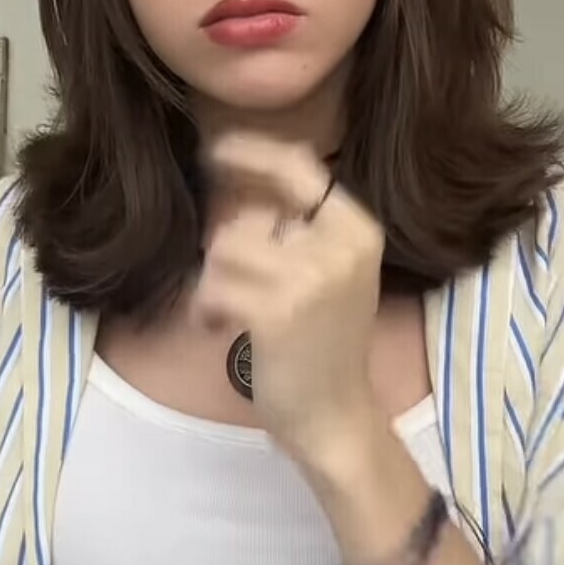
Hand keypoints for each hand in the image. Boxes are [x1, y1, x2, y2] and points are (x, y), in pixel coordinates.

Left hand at [195, 132, 386, 471]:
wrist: (336, 415)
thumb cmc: (323, 344)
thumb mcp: (327, 273)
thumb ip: (294, 230)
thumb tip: (234, 185)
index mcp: (356, 228)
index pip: (298, 167)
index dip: (252, 153)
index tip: (215, 149)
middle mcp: (339, 245)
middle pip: (244, 219)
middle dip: (225, 256)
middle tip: (237, 293)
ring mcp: (311, 278)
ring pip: (222, 251)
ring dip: (213, 285)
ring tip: (232, 314)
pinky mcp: (277, 312)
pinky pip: (213, 288)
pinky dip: (206, 310)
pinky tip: (220, 329)